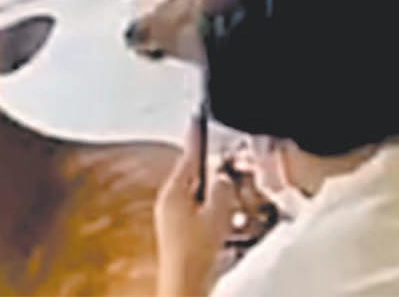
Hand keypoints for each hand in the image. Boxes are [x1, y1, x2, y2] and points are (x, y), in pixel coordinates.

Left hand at [154, 118, 240, 296]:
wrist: (185, 284)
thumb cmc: (195, 252)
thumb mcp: (218, 213)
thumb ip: (222, 188)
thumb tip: (223, 177)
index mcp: (173, 192)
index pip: (188, 155)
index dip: (196, 136)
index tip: (198, 118)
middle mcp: (167, 202)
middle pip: (191, 173)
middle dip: (210, 166)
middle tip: (228, 157)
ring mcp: (170, 217)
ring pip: (195, 191)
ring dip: (212, 188)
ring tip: (231, 191)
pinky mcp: (177, 231)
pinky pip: (197, 207)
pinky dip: (210, 205)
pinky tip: (223, 215)